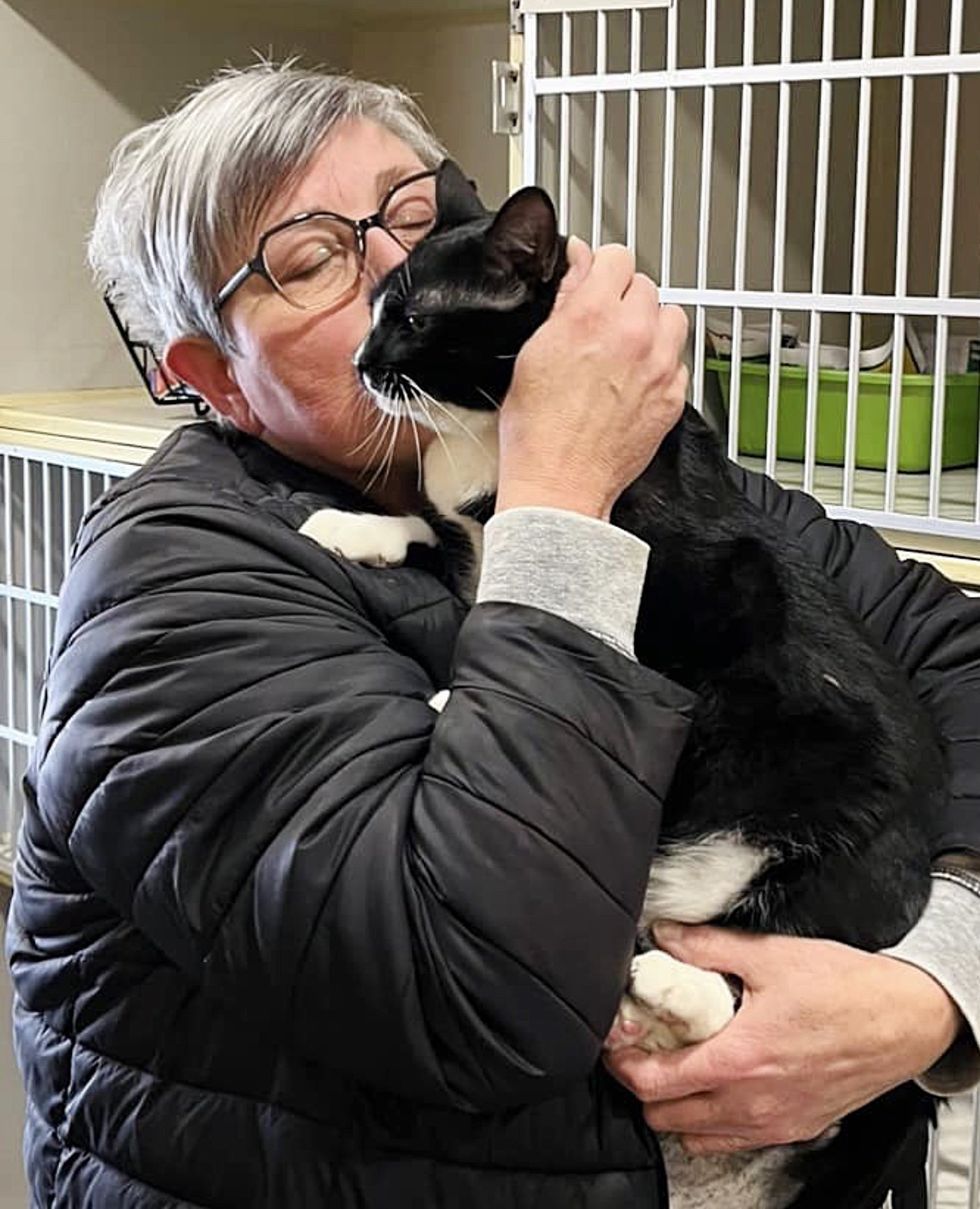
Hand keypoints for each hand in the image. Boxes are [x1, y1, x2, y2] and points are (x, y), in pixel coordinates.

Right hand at [496, 236, 687, 519]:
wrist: (559, 485)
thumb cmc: (537, 431)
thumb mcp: (533, 351)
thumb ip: (564, 298)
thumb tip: (579, 262)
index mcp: (594, 315)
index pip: (616, 258)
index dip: (600, 269)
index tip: (593, 282)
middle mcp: (634, 335)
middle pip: (646, 286)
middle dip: (624, 299)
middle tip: (601, 324)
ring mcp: (660, 367)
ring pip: (671, 318)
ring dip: (651, 325)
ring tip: (625, 348)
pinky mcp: (674, 397)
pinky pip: (679, 361)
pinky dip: (661, 364)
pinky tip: (634, 380)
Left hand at [603, 922, 961, 1154]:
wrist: (905, 1019)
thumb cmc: (846, 988)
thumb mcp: (769, 956)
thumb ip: (706, 946)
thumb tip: (665, 935)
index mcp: (740, 1059)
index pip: (655, 1081)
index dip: (623, 1062)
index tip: (618, 1041)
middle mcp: (752, 1102)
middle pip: (666, 1115)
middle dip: (642, 1084)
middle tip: (642, 1050)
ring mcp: (774, 1122)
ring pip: (696, 1136)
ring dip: (674, 1107)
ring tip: (674, 1067)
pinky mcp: (795, 1128)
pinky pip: (733, 1142)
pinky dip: (709, 1124)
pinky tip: (713, 1088)